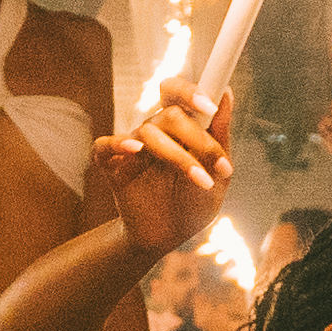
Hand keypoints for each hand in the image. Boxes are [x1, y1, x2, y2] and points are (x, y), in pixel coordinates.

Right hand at [91, 91, 229, 254]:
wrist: (169, 238)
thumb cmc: (194, 203)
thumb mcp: (218, 174)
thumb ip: (219, 136)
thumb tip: (226, 93)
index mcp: (179, 127)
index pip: (176, 92)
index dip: (190, 91)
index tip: (210, 106)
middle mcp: (154, 131)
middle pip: (170, 114)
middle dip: (198, 138)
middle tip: (220, 167)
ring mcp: (132, 148)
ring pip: (149, 133)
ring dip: (180, 157)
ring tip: (203, 182)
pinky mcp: (112, 167)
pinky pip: (105, 146)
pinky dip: (118, 143)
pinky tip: (135, 150)